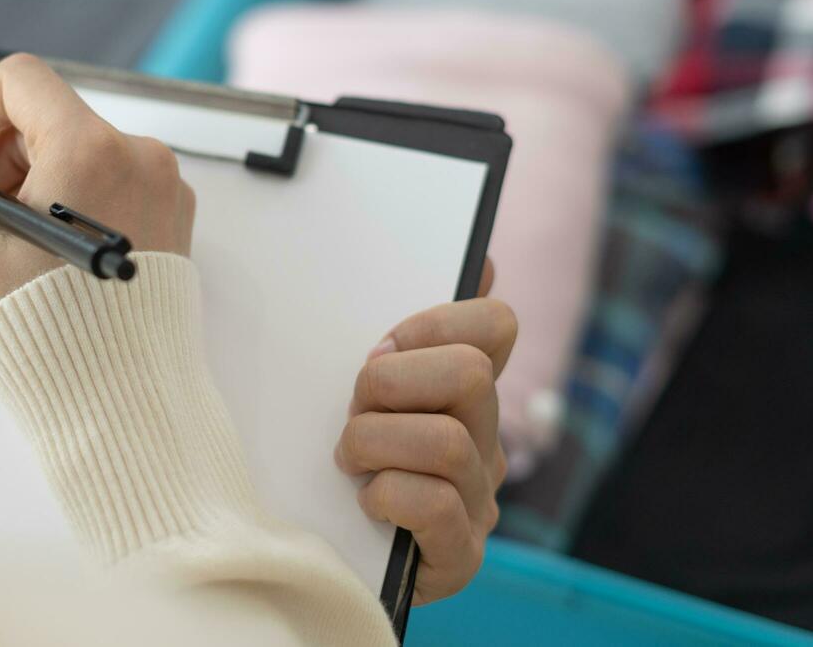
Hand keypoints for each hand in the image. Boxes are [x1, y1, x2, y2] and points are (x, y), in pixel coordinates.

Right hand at [0, 53, 194, 332]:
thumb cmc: (47, 336)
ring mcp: (165, 191)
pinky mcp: (174, 225)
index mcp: (93, 148)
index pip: (19, 82)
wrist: (124, 406)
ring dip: (28, 185)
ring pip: (80, 156)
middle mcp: (141, 157)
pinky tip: (44, 262)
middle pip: (49, 121)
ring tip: (3, 249)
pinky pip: (111, 189)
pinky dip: (68, 207)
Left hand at [334, 260, 516, 603]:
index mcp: (464, 390)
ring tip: (350, 460)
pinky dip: (387, 496)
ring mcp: (478, 499)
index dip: (435, 322)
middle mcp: (485, 439)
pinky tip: (366, 504)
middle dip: (391, 383)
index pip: (495, 324)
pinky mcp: (460, 555)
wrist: (316, 556)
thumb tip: (480, 257)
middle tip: (353, 407)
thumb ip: (400, 328)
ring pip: (447, 441)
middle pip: (469, 374)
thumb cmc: (332, 458)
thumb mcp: (356, 385)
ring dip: (376, 444)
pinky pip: (436, 507)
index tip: (381, 345)